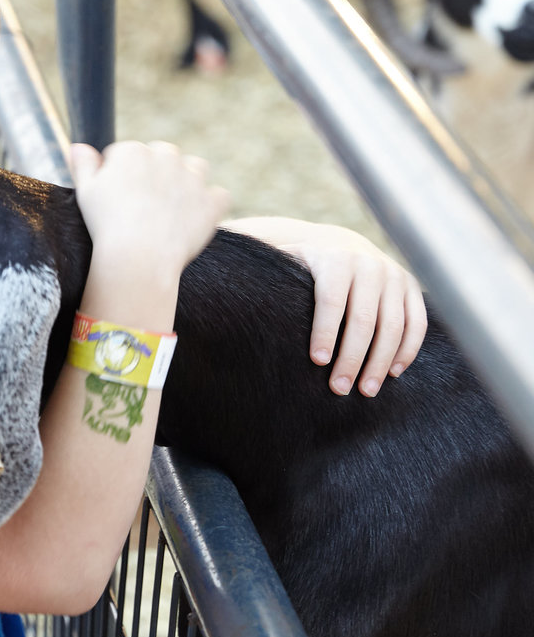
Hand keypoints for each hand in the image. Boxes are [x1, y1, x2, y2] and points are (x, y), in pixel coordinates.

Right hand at [69, 141, 230, 279]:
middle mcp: (166, 156)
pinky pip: (219, 196)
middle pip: (164, 156)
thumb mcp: (85, 194)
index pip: (129, 154)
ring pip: (195, 169)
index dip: (123, 177)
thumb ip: (84, 166)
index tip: (119, 200)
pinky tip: (196, 221)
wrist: (138, 258)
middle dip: (157, 175)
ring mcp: (193, 178)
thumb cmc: (106, 227)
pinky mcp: (212, 201)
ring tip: (172, 211)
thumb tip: (78, 147)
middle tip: (145, 208)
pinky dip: (211, 206)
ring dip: (188, 183)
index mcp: (133, 151)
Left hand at [233, 217, 426, 396]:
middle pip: (363, 319)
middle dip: (352, 357)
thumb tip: (221, 280)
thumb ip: (262, 271)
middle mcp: (369, 265)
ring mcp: (394, 276)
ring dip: (380, 361)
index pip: (330, 300)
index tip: (317, 362)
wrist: (342, 246)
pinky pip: (416, 323)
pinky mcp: (412, 288)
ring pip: (393, 325)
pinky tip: (392, 372)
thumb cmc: (302, 268)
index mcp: (335, 260)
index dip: (324, 332)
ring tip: (366, 390)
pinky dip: (406, 349)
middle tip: (340, 390)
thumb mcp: (283, 263)